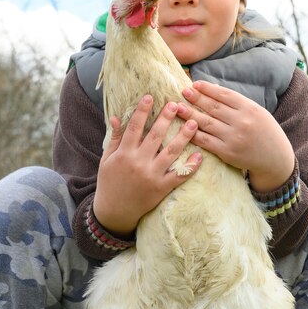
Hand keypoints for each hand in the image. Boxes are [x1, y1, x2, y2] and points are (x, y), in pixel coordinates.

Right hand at [93, 95, 201, 236]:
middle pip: (156, 136)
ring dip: (183, 137)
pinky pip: (179, 176)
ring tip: (194, 123)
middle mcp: (138, 162)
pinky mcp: (161, 188)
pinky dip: (190, 166)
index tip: (150, 97)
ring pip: (171, 152)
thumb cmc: (109, 182)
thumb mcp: (107, 159)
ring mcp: (151, 176)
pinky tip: (199, 156)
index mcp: (124, 153)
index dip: (142, 111)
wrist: (114, 211)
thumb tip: (116, 117)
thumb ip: (115, 138)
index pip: (134, 127)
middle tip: (177, 104)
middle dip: (166, 118)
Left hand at [176, 81, 294, 191]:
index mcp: (250, 109)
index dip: (208, 89)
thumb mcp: (256, 112)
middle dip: (196, 98)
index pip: (224, 95)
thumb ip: (236, 103)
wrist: (275, 159)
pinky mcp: (226, 152)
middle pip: (213, 107)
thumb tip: (211, 89)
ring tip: (178, 107)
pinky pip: (205, 140)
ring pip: (206, 123)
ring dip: (190, 114)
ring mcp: (233, 138)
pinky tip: (184, 127)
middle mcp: (242, 122)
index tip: (195, 84)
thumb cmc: (263, 131)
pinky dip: (193, 133)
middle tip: (183, 91)